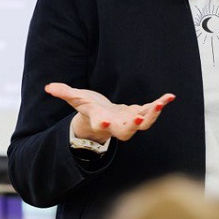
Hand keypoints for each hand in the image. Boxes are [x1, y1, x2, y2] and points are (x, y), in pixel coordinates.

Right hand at [45, 83, 176, 143]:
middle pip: (125, 131)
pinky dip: (161, 105)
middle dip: (133, 125)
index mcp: (100, 121)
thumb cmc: (88, 109)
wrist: (102, 119)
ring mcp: (129, 121)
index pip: (100, 125)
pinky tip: (170, 96)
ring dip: (153, 115)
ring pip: (143, 124)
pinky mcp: (139, 114)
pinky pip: (152, 111)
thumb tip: (48, 87)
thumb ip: (64, 93)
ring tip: (162, 103)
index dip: (101, 125)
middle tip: (138, 118)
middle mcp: (116, 126)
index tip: (104, 123)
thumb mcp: (75, 99)